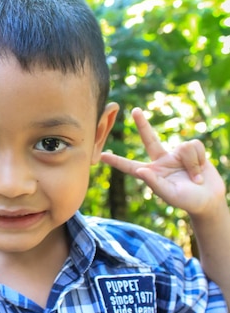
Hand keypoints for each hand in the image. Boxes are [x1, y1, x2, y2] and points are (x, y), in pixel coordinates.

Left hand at [100, 107, 225, 216]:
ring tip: (196, 178)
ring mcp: (176, 154)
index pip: (130, 167)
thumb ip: (155, 184)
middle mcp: (161, 161)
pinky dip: (199, 160)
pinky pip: (194, 146)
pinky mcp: (192, 150)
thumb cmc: (188, 201)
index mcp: (151, 173)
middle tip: (135, 111)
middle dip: (143, 124)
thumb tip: (140, 170)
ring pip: (183, 147)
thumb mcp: (171, 195)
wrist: (210, 199)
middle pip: (149, 139)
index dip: (117, 161)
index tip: (102, 155)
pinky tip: (201, 170)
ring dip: (192, 164)